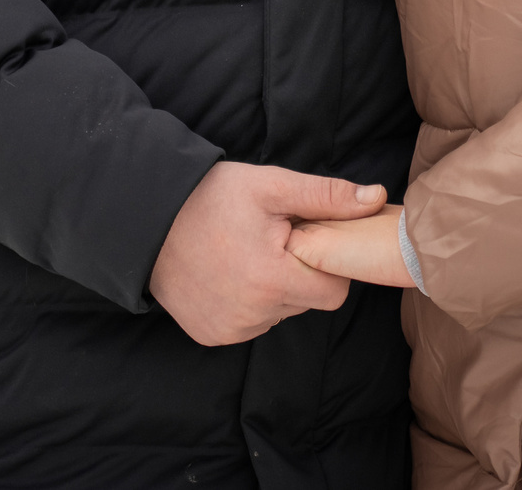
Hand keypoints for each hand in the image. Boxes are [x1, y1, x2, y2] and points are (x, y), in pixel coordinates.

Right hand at [148, 162, 387, 346]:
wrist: (145, 220)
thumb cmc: (211, 198)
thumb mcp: (271, 186)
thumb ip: (326, 197)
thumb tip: (376, 199)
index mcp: (273, 279)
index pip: (334, 291)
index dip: (326, 264)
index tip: (302, 240)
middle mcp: (253, 314)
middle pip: (306, 303)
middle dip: (299, 275)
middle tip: (272, 242)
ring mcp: (230, 330)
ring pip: (279, 314)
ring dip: (273, 291)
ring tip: (246, 255)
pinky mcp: (211, 335)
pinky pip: (250, 324)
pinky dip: (248, 304)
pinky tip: (228, 275)